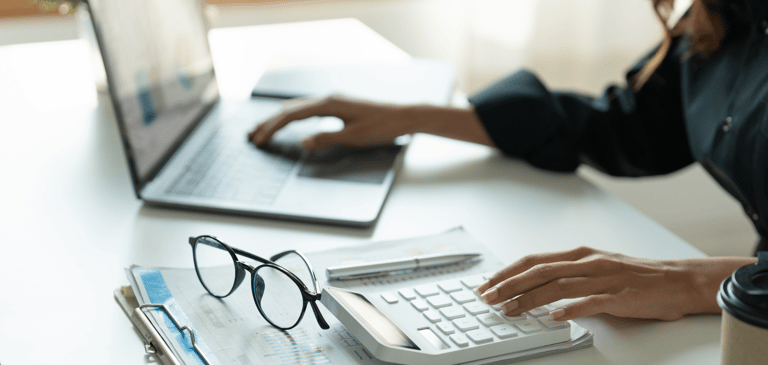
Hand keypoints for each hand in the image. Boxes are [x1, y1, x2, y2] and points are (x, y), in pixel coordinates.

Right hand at [248, 95, 493, 148]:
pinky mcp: (339, 106)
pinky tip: (289, 122)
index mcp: (329, 104)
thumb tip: (304, 142)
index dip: (273, 127)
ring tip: (264, 130)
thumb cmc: (381, 127)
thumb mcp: (353, 138)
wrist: (403, 117)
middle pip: (291, 109)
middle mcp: (329, 99)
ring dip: (280, 119)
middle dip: (270, 123)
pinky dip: (294, 117)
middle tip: (253, 136)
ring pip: (299, 108)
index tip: (259, 138)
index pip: (293, 115)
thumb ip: (326, 139)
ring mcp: (334, 101)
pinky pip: (309, 110)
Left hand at [476, 246, 755, 321]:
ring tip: (510, 309)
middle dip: (509, 284)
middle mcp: (588, 263)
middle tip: (488, 298)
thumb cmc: (636, 277)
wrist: (677, 280)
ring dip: (530, 299)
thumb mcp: (596, 268)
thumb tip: (535, 285)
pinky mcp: (621, 296)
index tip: (488, 284)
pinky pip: (592, 302)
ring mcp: (604, 278)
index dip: (508, 272)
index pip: (534, 260)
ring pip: (559, 286)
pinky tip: (555, 316)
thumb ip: (568, 274)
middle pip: (540, 271)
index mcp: (580, 255)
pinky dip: (572, 308)